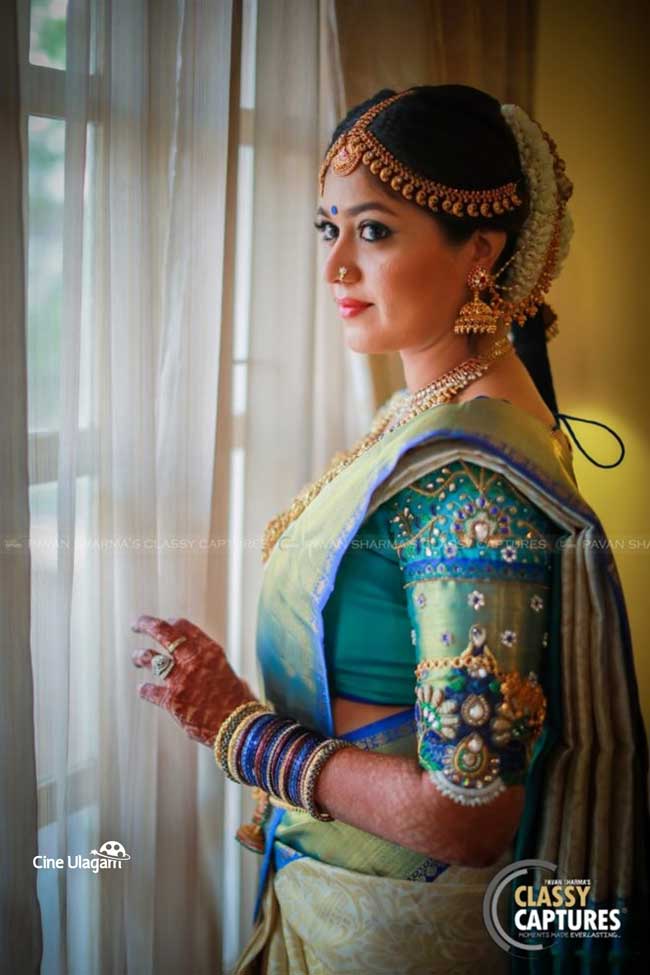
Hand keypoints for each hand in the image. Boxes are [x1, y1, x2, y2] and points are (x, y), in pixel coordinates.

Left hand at [131, 615, 257, 746]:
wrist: (238, 726)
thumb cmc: (238, 702)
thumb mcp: (228, 673)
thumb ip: (215, 666)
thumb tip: (220, 670)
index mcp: (208, 650)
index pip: (183, 626)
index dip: (170, 624)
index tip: (164, 625)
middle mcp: (192, 659)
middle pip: (162, 632)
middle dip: (146, 625)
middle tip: (136, 624)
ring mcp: (179, 679)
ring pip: (149, 657)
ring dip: (139, 656)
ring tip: (136, 658)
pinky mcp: (170, 700)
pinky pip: (148, 690)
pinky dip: (144, 689)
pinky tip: (143, 689)